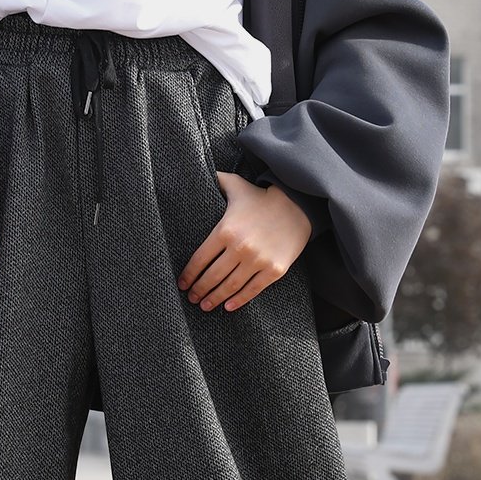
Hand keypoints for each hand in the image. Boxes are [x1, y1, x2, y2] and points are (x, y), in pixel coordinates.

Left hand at [177, 175, 312, 311]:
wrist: (298, 205)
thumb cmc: (261, 198)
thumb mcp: (236, 186)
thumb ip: (215, 182)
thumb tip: (194, 172)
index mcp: (225, 230)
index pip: (200, 259)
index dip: (188, 275)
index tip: (182, 284)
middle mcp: (240, 247)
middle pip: (212, 276)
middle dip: (199, 290)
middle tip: (192, 298)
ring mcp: (258, 260)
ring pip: (229, 287)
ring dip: (214, 299)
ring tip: (205, 306)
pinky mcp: (274, 270)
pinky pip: (252, 290)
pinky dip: (238, 301)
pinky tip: (227, 307)